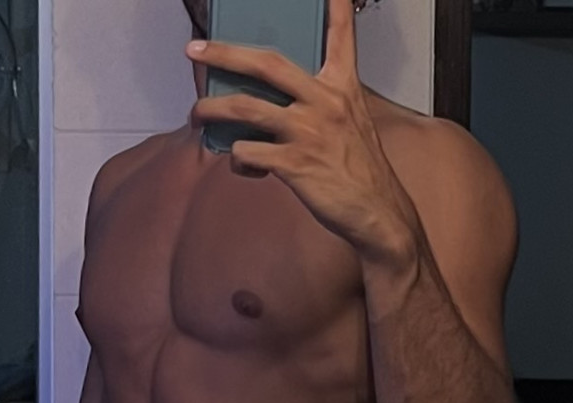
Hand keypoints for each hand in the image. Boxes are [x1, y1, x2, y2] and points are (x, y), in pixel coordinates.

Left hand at [187, 0, 419, 269]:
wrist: (377, 212)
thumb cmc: (360, 170)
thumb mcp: (351, 122)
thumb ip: (321, 102)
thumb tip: (276, 103)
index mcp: (342, 85)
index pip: (339, 33)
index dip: (334, 3)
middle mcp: (324, 101)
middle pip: (266, 64)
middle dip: (224, 53)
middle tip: (195, 50)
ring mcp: (307, 132)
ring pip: (245, 108)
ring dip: (212, 109)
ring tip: (196, 114)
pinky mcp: (294, 165)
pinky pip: (248, 152)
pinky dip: (237, 158)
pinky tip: (243, 164)